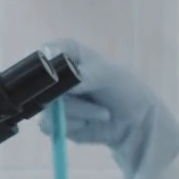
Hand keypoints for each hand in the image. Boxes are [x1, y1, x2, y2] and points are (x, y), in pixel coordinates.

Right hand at [44, 39, 178, 178]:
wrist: (136, 123)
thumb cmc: (126, 90)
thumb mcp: (110, 74)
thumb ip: (86, 75)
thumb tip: (68, 86)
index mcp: (69, 55)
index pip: (47, 52)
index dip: (50, 64)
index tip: (66, 76)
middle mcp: (57, 76)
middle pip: (42, 84)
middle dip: (67, 97)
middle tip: (87, 97)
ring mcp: (55, 100)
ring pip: (47, 107)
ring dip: (77, 113)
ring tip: (101, 113)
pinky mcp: (56, 121)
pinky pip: (49, 126)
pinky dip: (71, 126)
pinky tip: (88, 124)